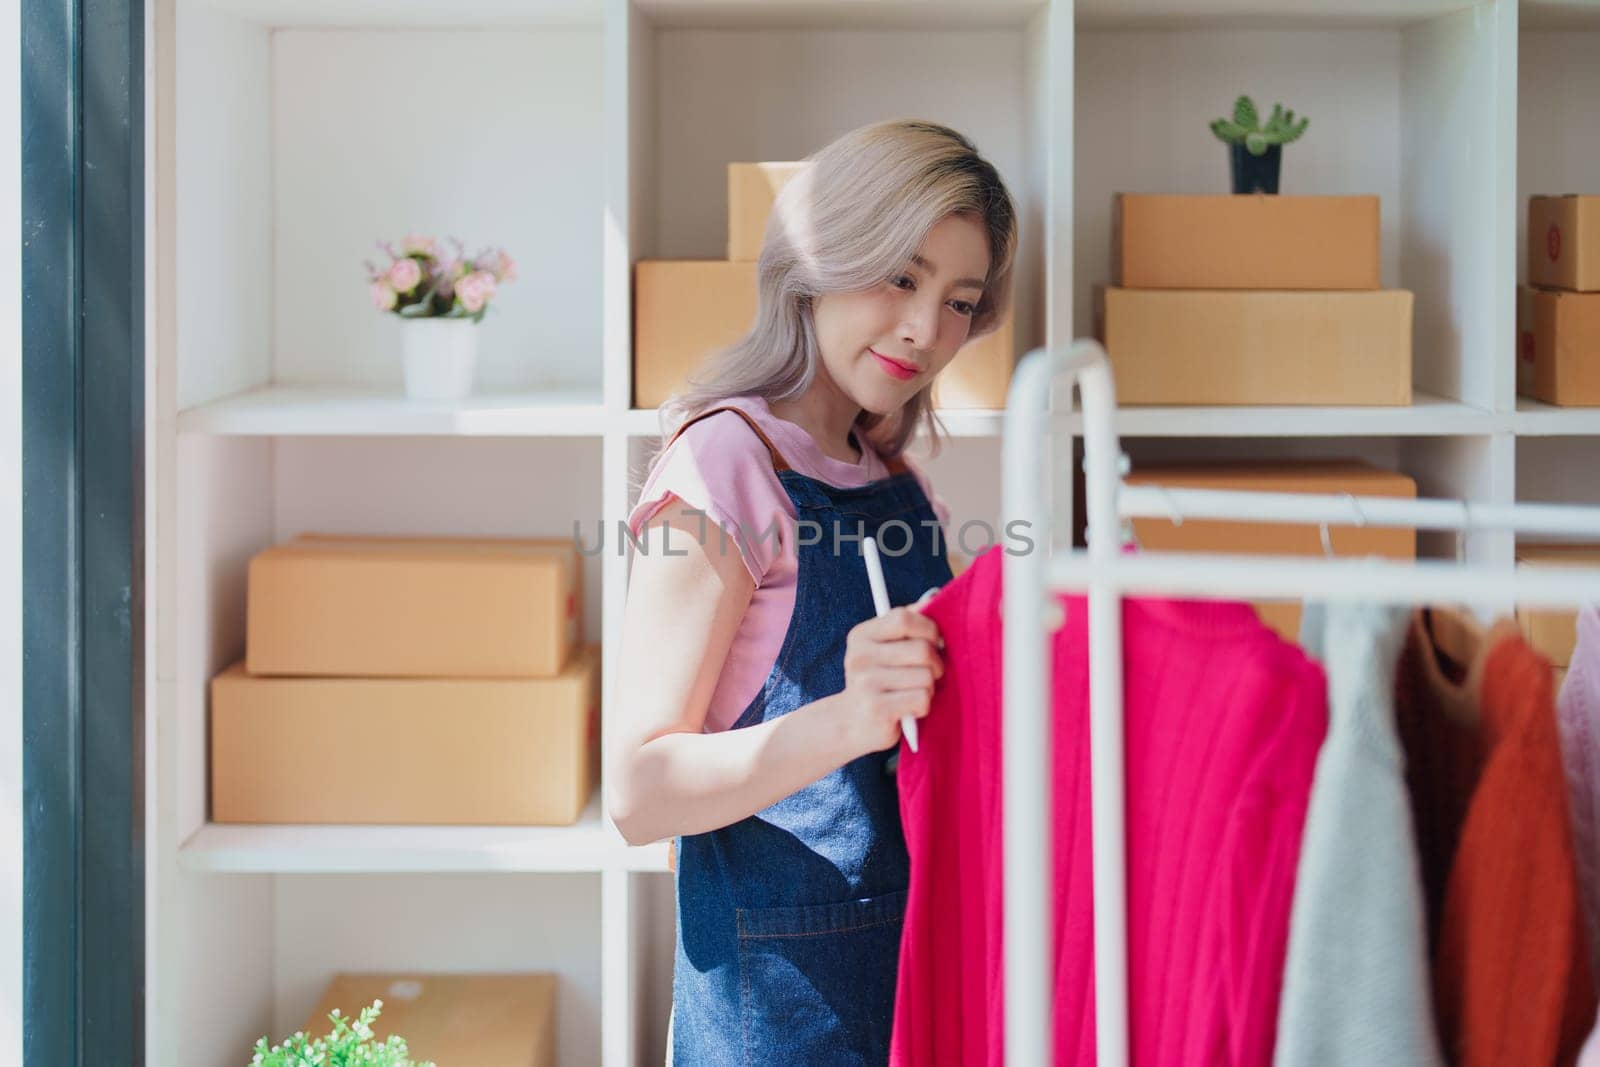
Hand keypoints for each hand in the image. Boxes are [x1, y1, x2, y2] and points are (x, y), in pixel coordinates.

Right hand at [836, 605, 945, 755]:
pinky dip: (923, 707)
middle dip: (936, 664)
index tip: (934, 642)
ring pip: (926, 677)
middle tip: (929, 673)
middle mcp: (859, 656)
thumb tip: (935, 598)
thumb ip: (907, 626)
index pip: (904, 618)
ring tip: (913, 692)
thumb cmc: (880, 681)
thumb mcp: (885, 649)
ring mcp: (865, 683)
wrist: (851, 723)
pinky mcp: (876, 709)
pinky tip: (909, 709)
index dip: (929, 629)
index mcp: (861, 635)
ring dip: (929, 688)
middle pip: (922, 649)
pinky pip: (922, 699)